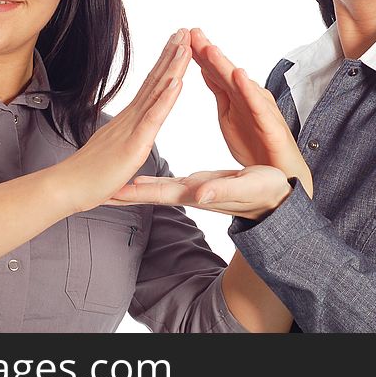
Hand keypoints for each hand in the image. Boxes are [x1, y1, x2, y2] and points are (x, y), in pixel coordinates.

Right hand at [56, 29, 191, 213]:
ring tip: (185, 45)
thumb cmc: (89, 175)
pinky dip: (166, 98)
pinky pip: (153, 117)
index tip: (177, 44)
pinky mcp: (134, 143)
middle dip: (172, 55)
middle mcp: (130, 117)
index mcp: (129, 120)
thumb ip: (125, 140)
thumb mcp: (114, 151)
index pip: (151, 85)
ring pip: (157, 92)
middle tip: (185, 31)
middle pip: (155, 80)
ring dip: (173, 68)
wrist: (67, 187)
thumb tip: (132, 134)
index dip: (165, 63)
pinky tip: (177, 82)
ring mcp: (132, 128)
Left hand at [109, 165, 293, 219]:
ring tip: (111, 184)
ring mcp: (194, 189)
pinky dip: (152, 179)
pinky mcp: (201, 182)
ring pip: (156, 187)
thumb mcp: (244, 188)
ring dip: (133, 185)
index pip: (156, 193)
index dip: (132, 192)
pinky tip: (142, 177)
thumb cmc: (265, 192)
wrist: (279, 198)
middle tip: (96, 191)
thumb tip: (198, 196)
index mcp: (195, 192)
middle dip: (123, 191)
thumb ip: (221, 190)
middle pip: (149, 192)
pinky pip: (169, 181)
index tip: (107, 193)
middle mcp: (190, 192)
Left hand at [190, 28, 313, 196]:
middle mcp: (248, 96)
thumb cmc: (256, 144)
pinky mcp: (269, 125)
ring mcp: (259, 108)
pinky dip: (248, 89)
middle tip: (192, 32)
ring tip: (209, 48)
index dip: (199, 54)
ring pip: (239, 83)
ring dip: (224, 65)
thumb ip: (220, 90)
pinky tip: (239, 76)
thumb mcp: (229, 115)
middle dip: (208, 51)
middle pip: (225, 71)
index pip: (214, 70)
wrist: (281, 174)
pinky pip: (257, 105)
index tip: (183, 35)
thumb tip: (205, 68)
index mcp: (235, 95)